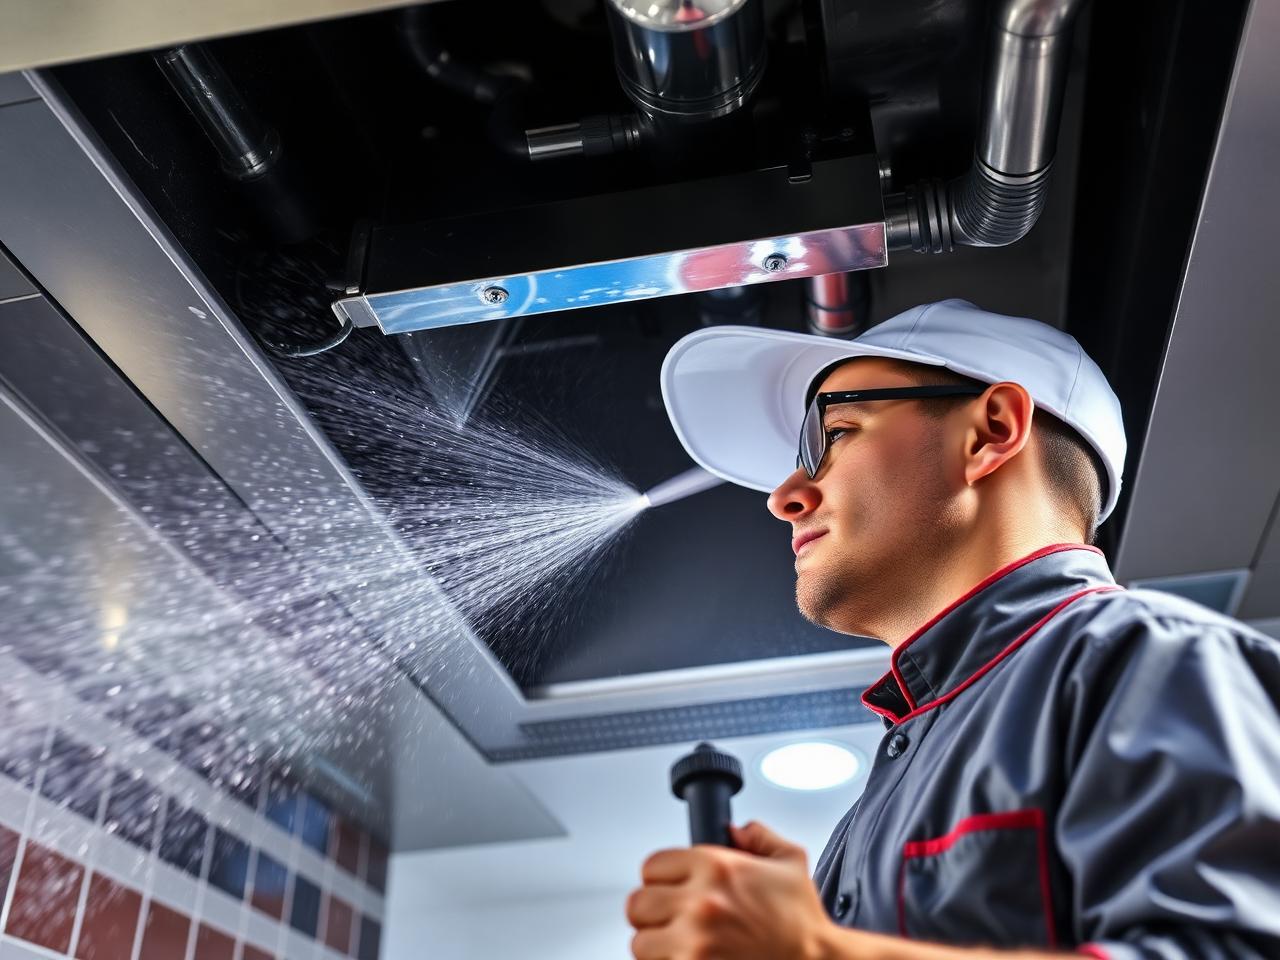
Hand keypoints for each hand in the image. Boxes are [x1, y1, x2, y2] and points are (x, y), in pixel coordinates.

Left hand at [626, 821, 836, 959]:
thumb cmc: (802, 923)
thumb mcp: (790, 862)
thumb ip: (758, 837)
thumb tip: (733, 830)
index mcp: (715, 866)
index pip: (652, 865)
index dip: (661, 877)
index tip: (670, 887)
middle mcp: (700, 902)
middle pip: (638, 904)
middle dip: (652, 912)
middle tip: (669, 918)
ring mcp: (693, 941)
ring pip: (640, 941)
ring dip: (657, 944)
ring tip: (679, 943)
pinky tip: (687, 958)